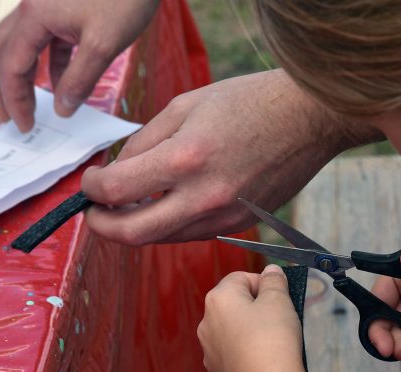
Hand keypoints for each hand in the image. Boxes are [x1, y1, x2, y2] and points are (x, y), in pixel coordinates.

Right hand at [0, 0, 159, 132]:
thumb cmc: (124, 0)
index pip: (12, 66)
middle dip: (0, 89)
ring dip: (21, 78)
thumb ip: (80, 80)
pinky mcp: (62, 11)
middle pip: (0, 53)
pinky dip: (49, 66)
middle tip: (7, 119)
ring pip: (20, 47)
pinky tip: (64, 86)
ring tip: (30, 107)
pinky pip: (46, 42)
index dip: (15, 100)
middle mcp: (31, 9)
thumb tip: (62, 110)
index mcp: (34, 16)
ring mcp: (45, 9)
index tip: (24, 126)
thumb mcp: (103, 45)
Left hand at [82, 70, 380, 243]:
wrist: (310, 119)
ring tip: (130, 206)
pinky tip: (168, 205)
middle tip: (94, 213)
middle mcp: (204, 196)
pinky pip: (191, 234)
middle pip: (133, 234)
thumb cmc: (252, 102)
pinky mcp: (239, 224)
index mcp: (186, 158)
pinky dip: (170, 225)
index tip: (90, 182)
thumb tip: (120, 170)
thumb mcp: (186, 105)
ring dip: (136, 228)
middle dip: (102, 226)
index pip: (117, 190)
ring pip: (162, 239)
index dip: (91, 189)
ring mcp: (224, 216)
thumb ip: (145, 141)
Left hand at [198, 264, 303, 371]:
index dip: (265, 283)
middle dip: (258, 307)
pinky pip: (235, 354)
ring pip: (234, 331)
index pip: (240, 277)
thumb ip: (274, 281)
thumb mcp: (279, 300)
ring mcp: (210, 350)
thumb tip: (271, 271)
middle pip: (235, 304)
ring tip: (276, 341)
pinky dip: (249, 353)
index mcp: (218, 299)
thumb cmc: (272, 341)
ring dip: (252, 330)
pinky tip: (266, 360)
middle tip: (282, 317)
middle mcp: (207, 323)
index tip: (282, 295)